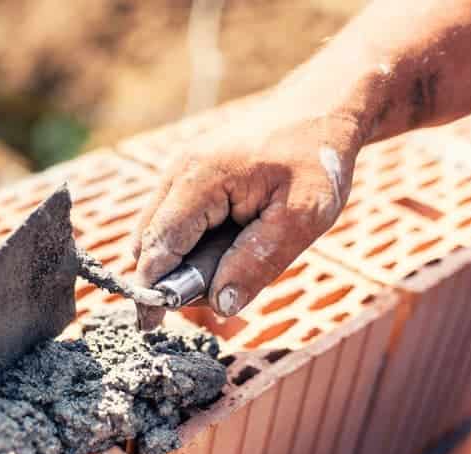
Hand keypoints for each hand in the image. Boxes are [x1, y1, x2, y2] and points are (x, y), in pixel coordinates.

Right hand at [132, 103, 363, 329]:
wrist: (321, 109)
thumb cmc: (317, 160)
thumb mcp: (304, 217)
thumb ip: (259, 261)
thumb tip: (220, 304)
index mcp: (201, 179)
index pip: (159, 246)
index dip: (153, 289)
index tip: (151, 326)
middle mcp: (179, 172)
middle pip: (148, 243)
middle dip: (168, 278)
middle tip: (213, 295)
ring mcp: (179, 171)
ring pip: (156, 233)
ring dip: (179, 262)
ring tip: (229, 266)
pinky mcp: (187, 176)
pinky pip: (172, 221)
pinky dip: (188, 245)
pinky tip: (227, 246)